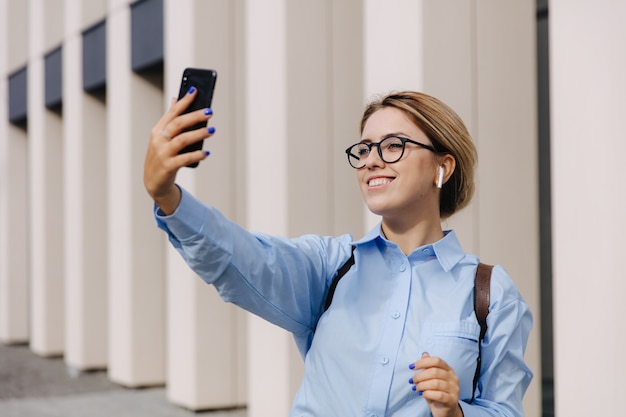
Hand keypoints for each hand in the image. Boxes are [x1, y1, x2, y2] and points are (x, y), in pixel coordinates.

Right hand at [143, 87, 214, 213]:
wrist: (154, 182)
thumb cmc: (162, 157)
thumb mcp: (162, 138)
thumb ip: (170, 120)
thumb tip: (175, 99)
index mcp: (158, 130)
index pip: (172, 112)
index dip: (183, 101)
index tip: (195, 90)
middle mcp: (158, 140)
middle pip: (178, 124)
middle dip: (194, 116)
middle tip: (209, 111)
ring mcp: (162, 153)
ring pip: (182, 140)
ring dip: (198, 134)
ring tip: (212, 130)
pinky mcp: (168, 166)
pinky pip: (185, 159)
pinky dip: (197, 155)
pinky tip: (206, 153)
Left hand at [409, 352, 462, 416]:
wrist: (444, 410)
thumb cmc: (436, 392)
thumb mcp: (430, 379)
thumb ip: (428, 367)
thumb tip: (424, 354)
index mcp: (448, 369)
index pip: (436, 360)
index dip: (423, 362)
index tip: (411, 367)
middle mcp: (453, 378)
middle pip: (435, 371)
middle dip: (420, 375)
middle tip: (412, 381)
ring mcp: (454, 389)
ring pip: (436, 383)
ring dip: (422, 385)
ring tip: (416, 388)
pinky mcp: (452, 400)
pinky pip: (439, 395)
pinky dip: (428, 393)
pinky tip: (422, 394)